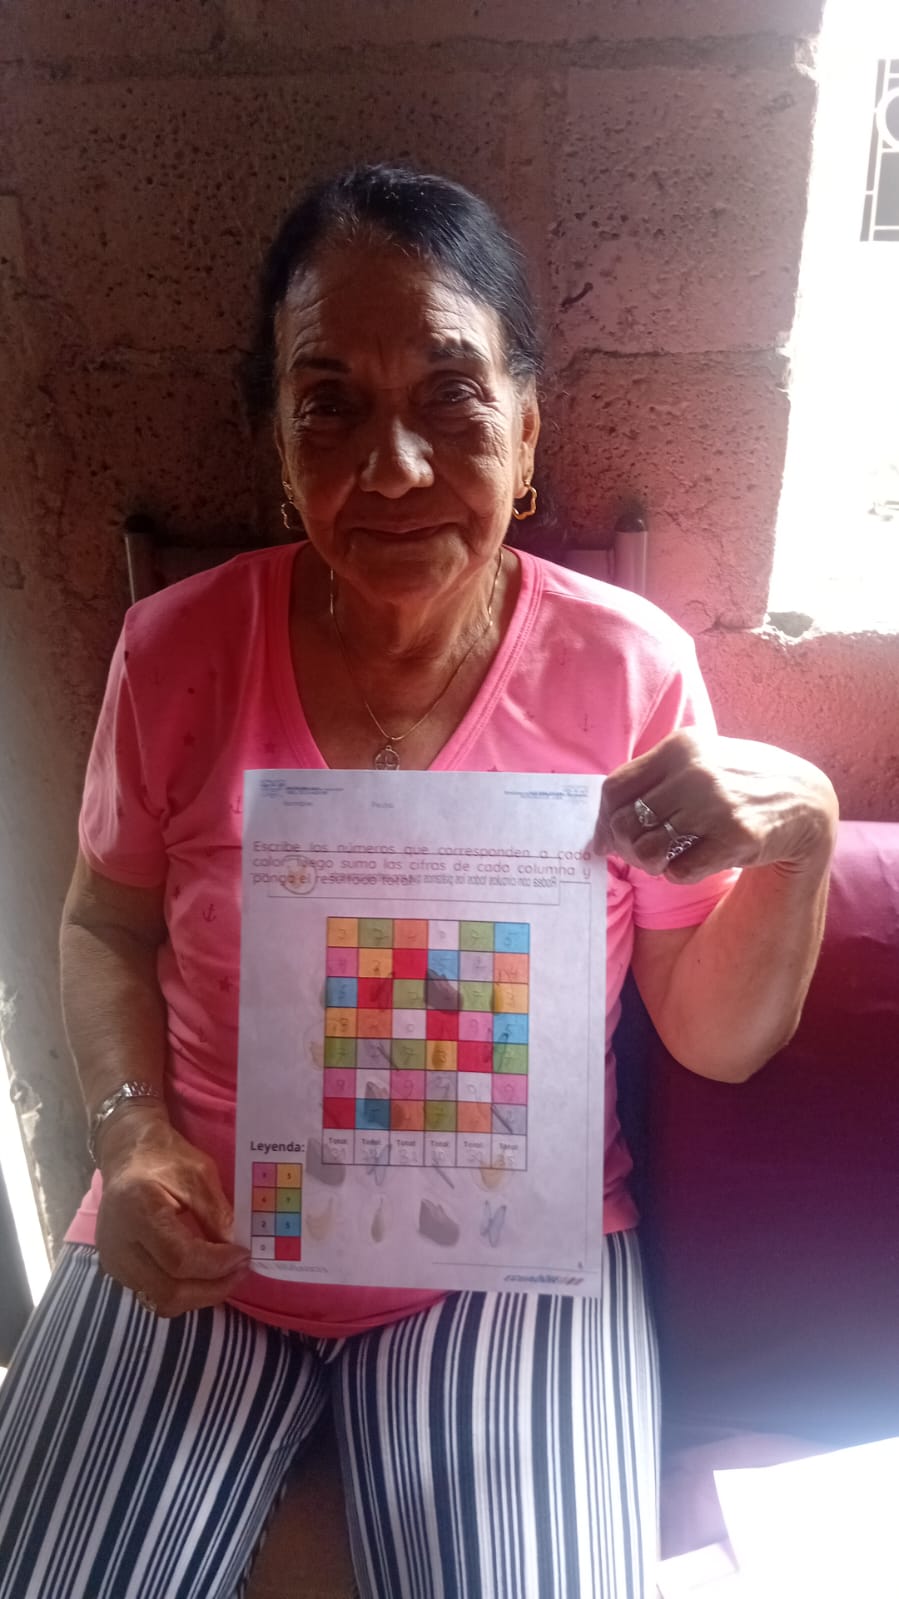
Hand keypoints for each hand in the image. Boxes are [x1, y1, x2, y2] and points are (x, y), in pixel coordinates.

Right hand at [95, 1107, 250, 1317]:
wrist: (126, 1155)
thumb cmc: (165, 1158)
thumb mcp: (200, 1173)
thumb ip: (217, 1214)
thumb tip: (236, 1251)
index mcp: (137, 1209)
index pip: (180, 1258)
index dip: (217, 1264)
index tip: (244, 1254)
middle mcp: (118, 1243)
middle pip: (168, 1290)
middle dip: (212, 1288)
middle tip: (240, 1271)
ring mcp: (113, 1260)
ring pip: (160, 1301)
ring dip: (199, 1295)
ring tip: (225, 1275)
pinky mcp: (115, 1269)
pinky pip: (152, 1295)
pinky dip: (182, 1292)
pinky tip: (202, 1276)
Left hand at [594, 729, 837, 884]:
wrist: (806, 800)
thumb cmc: (739, 783)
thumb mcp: (699, 760)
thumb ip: (653, 782)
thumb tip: (603, 827)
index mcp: (680, 747)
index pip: (614, 788)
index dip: (604, 819)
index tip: (607, 836)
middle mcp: (695, 772)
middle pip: (624, 821)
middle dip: (624, 846)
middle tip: (637, 854)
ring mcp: (716, 805)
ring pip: (646, 849)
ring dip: (649, 862)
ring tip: (665, 858)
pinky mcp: (735, 838)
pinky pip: (678, 871)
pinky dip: (678, 873)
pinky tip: (694, 862)